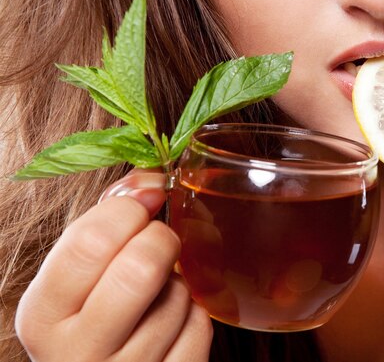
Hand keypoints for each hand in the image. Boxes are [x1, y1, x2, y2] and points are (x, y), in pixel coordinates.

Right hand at [15, 171, 211, 361]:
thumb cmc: (93, 311)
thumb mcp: (78, 272)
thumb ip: (107, 220)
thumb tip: (152, 177)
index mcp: (44, 316)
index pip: (91, 242)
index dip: (129, 207)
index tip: (147, 197)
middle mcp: (78, 353)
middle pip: (141, 268)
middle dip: (160, 239)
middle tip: (158, 239)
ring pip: (179, 295)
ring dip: (177, 280)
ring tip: (157, 291)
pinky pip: (201, 325)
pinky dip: (195, 311)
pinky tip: (173, 317)